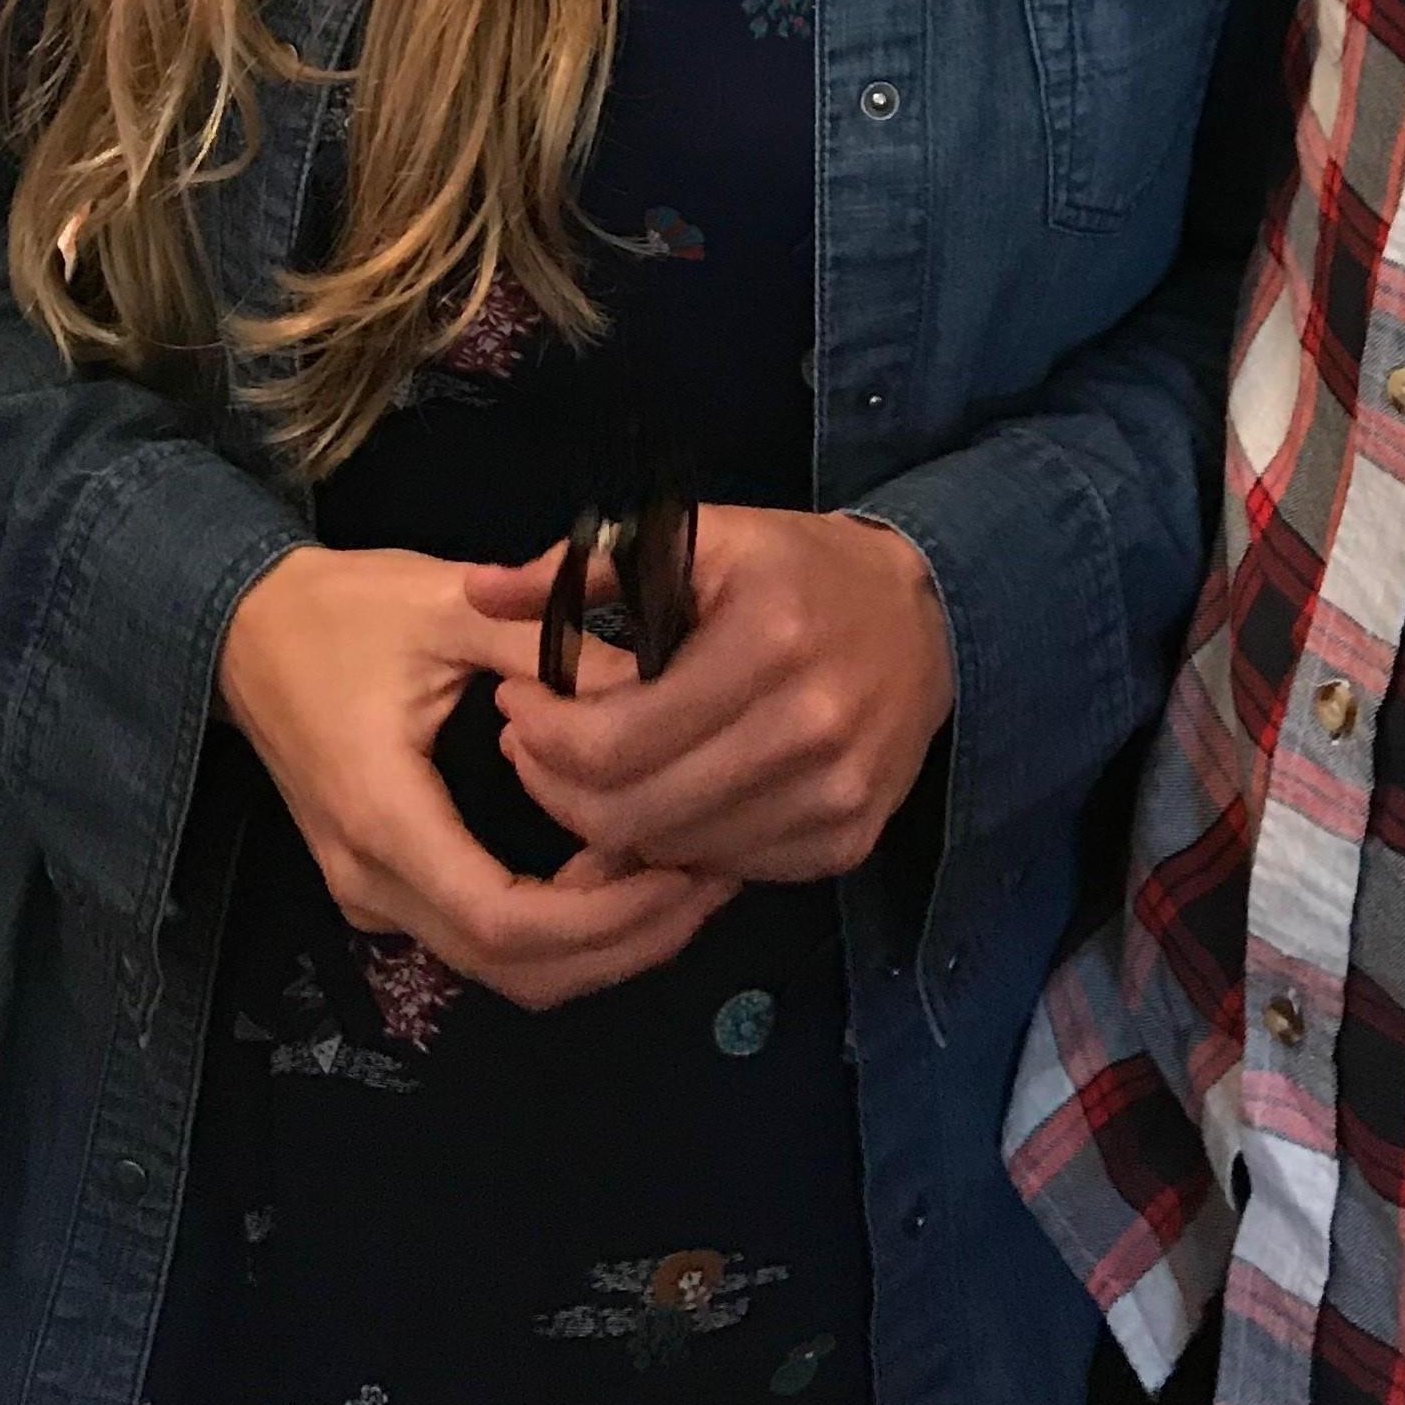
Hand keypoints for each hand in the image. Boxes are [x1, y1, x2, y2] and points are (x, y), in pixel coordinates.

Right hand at [215, 543, 733, 1009]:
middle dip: (623, 940)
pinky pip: (482, 937)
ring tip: (683, 872)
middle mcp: (373, 882)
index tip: (684, 873)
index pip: (505, 924)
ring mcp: (372, 896)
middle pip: (514, 968)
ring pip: (502, 967)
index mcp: (386, 818)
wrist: (244, 629)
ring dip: (597, 940)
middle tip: (710, 878)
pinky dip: (560, 925)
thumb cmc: (344, 610)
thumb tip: (657, 685)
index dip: (606, 920)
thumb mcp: (451, 605)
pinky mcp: (385, 887)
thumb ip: (550, 644)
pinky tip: (620, 866)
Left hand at [491, 506, 954, 887]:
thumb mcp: (700, 536)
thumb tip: (476, 590)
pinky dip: (682, 842)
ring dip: (614, 822)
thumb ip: (585, 565)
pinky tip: (667, 792)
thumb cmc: (796, 569)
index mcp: (768, 642)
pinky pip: (728, 868)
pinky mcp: (848, 841)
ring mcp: (835, 796)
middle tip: (535, 746)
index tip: (518, 702)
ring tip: (593, 769)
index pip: (612, 741)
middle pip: (632, 813)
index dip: (542, 735)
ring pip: (673, 853)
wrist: (927, 618)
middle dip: (558, 787)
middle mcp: (811, 728)